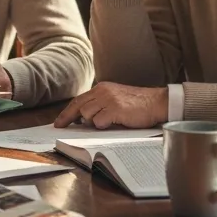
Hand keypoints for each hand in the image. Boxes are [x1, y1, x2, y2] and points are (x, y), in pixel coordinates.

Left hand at [54, 83, 168, 128]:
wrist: (157, 102)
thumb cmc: (138, 104)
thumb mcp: (115, 98)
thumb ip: (100, 104)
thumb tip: (82, 118)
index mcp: (102, 88)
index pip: (79, 100)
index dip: (67, 112)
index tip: (59, 122)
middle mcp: (102, 92)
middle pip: (78, 107)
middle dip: (68, 118)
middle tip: (60, 127)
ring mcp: (108, 100)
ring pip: (87, 115)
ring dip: (93, 122)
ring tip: (107, 122)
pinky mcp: (115, 109)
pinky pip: (99, 122)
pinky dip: (103, 126)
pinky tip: (114, 123)